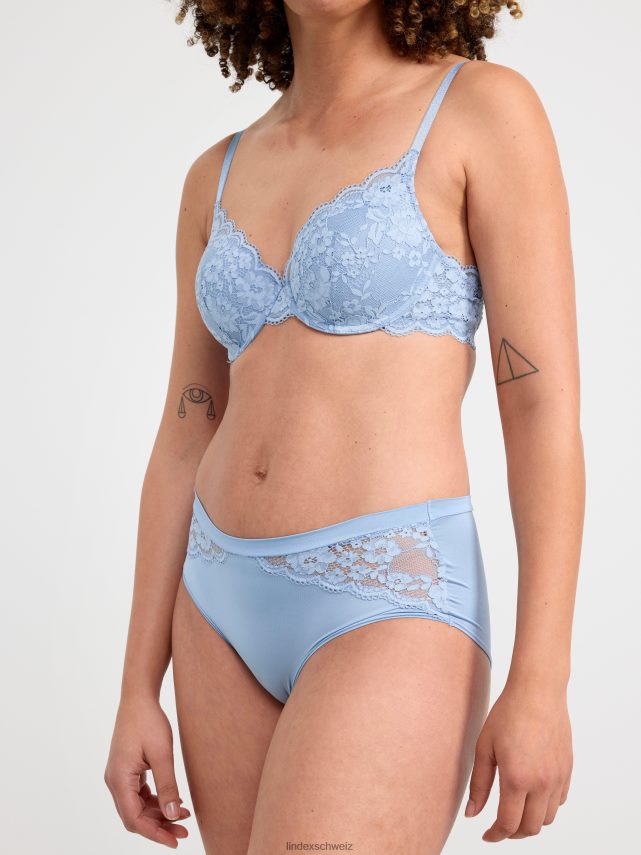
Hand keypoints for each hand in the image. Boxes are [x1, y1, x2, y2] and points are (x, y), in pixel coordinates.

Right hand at [104, 695, 190, 847]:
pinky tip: (173, 800)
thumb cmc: (149, 721)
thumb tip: (172, 815)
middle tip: (183, 831)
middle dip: (158, 826)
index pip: (134, 819)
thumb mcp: (162, 754)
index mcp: (119, 780)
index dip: (155, 834)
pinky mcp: (126, 770)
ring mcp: (118, 776)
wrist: (138, 697)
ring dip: (158, 814)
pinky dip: (154, 801)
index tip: (175, 841)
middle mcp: (114, 781)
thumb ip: (167, 785)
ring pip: (136, 807)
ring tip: (183, 815)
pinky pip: (138, 794)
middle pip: (134, 816)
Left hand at [464, 681, 572, 841]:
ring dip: (531, 822)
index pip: (509, 824)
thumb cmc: (507, 714)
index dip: (496, 835)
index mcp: (517, 779)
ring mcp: (558, 777)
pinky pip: (560, 801)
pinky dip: (546, 807)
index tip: (487, 835)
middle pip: (531, 828)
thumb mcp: (484, 747)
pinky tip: (532, 796)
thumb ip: (479, 785)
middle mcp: (541, 783)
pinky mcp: (567, 769)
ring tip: (515, 812)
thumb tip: (472, 814)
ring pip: (548, 818)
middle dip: (513, 833)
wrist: (537, 691)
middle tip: (499, 827)